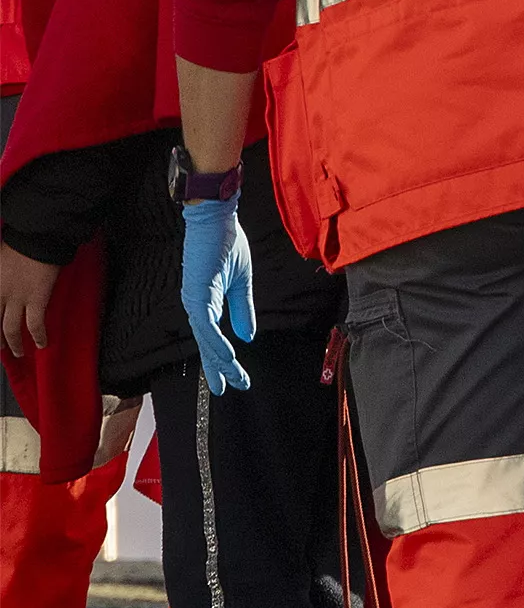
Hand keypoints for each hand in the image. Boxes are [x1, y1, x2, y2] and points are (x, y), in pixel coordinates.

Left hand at [0, 243, 59, 357]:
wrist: (37, 237)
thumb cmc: (16, 243)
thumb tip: (1, 293)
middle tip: (1, 348)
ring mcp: (17, 298)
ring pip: (10, 329)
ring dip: (14, 343)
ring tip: (18, 352)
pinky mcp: (36, 299)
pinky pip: (35, 323)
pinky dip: (38, 336)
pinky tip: (42, 343)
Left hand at [180, 197, 255, 393]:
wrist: (216, 217)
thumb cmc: (227, 242)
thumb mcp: (241, 281)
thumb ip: (242, 309)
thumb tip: (247, 337)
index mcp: (206, 303)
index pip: (214, 339)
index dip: (224, 361)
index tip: (236, 380)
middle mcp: (196, 306)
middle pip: (207, 346)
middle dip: (218, 370)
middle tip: (229, 390)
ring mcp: (194, 300)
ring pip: (206, 340)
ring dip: (219, 361)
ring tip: (230, 380)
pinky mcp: (196, 293)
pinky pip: (207, 325)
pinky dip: (216, 342)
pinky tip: (228, 355)